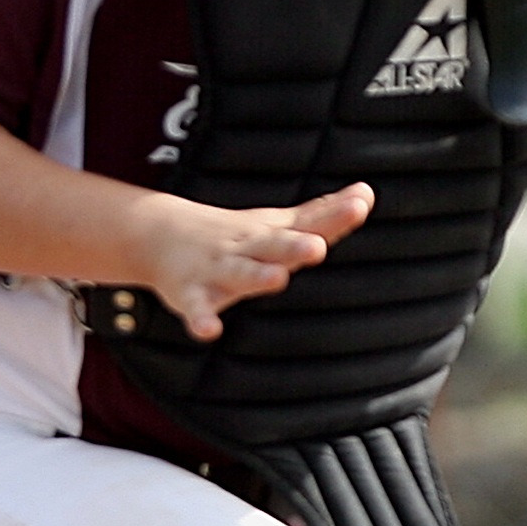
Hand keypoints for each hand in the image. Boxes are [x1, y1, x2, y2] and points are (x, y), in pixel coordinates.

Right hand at [129, 182, 373, 341]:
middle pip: (275, 245)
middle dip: (295, 246)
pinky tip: (209, 331)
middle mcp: (248, 248)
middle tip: (316, 246)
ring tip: (277, 279)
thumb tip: (366, 193)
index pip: (309, 223)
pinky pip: (197, 308)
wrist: (160, 234)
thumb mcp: (280, 223)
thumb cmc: (237, 235)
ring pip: (240, 273)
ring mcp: (218, 269)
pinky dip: (201, 319)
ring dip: (257, 276)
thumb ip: (324, 213)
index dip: (335, 216)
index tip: (360, 203)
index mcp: (273, 233)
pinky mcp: (191, 294)